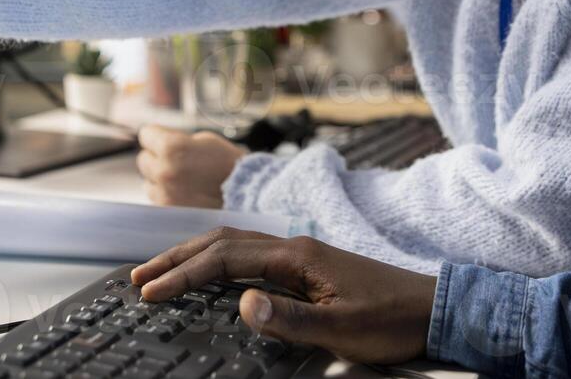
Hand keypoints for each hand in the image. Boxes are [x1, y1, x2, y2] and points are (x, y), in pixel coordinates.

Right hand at [131, 229, 436, 363]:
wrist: (433, 309)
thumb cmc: (391, 321)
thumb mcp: (341, 329)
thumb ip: (290, 318)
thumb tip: (242, 303)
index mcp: (297, 256)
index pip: (225, 259)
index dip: (183, 275)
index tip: (150, 292)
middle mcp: (294, 246)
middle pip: (221, 242)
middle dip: (176, 258)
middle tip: (138, 278)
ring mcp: (301, 253)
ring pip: (234, 244)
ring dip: (194, 256)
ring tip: (162, 273)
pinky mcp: (308, 265)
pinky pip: (250, 254)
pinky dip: (218, 261)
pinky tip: (212, 274)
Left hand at [136, 126, 246, 207]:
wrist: (245, 193)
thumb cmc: (227, 163)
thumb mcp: (203, 139)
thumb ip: (177, 139)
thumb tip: (159, 139)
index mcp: (171, 147)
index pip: (145, 135)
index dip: (157, 136)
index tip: (164, 140)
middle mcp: (163, 170)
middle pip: (143, 159)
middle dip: (156, 158)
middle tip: (175, 161)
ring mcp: (164, 193)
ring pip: (148, 182)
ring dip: (159, 179)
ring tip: (182, 180)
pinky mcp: (168, 210)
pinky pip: (157, 199)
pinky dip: (166, 195)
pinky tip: (183, 193)